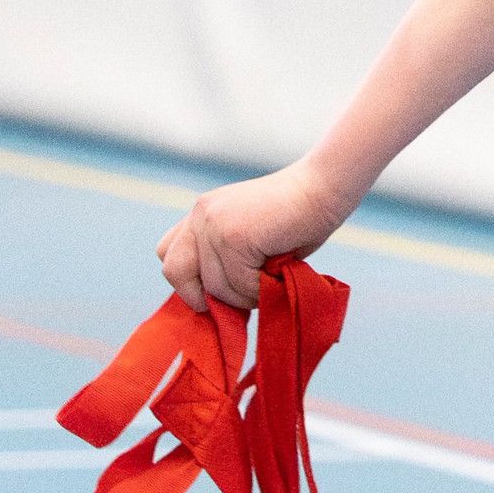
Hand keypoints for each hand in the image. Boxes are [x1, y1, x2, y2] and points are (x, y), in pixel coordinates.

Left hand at [156, 159, 355, 312]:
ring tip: (273, 277)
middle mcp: (200, 215)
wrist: (326, 187)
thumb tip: (215, 306)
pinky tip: (280, 270)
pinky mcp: (233, 237)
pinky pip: (240, 285)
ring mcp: (214, 224)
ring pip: (215, 287)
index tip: (220, 292)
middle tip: (239, 296)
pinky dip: (262, 289)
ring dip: (246, 295)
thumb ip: (227, 260)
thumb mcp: (251, 238)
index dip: (190, 280)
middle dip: (203, 295)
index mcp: (203, 213)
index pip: (168, 253)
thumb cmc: (300, 216)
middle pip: (174, 271)